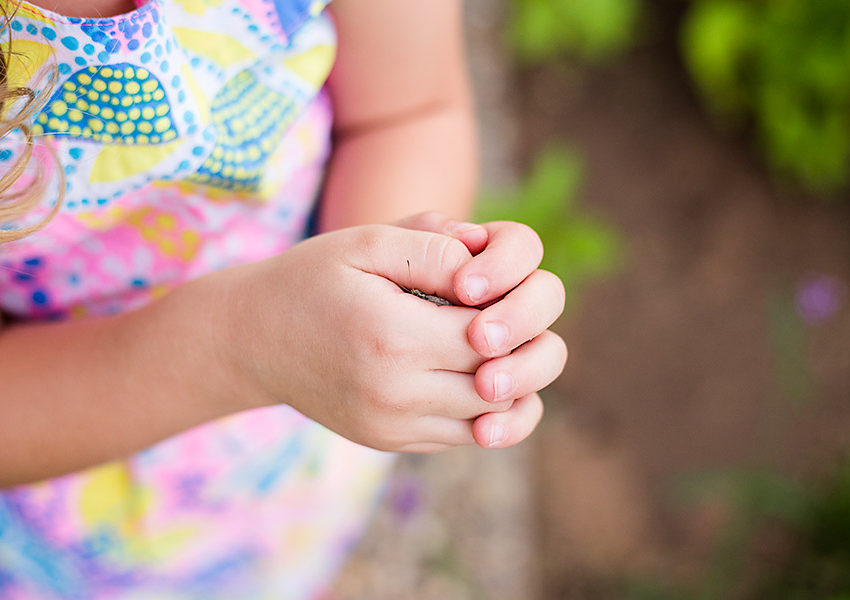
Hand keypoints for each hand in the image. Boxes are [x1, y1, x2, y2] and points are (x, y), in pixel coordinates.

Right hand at [210, 224, 517, 452]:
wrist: (252, 340)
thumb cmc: (312, 279)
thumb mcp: (365, 242)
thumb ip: (432, 246)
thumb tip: (487, 259)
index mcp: (393, 337)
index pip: (492, 335)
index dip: (509, 309)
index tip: (492, 288)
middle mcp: (395, 395)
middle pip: (500, 384)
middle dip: (518, 349)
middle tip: (502, 316)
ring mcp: (392, 427)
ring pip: (491, 420)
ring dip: (509, 383)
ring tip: (493, 344)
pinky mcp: (391, 442)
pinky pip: (462, 435)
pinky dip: (482, 407)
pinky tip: (470, 371)